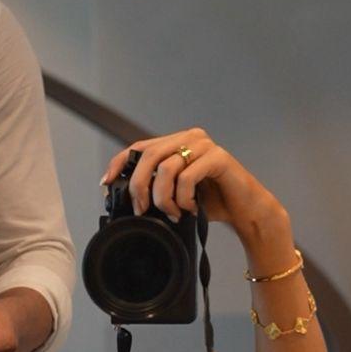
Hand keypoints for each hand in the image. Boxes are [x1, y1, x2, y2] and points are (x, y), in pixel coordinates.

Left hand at [101, 127, 290, 257]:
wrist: (245, 212)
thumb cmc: (210, 203)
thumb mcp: (174, 195)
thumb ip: (153, 187)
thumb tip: (118, 194)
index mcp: (176, 143)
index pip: (139, 147)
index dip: (118, 164)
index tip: (105, 184)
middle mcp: (190, 138)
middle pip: (148, 156)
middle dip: (139, 187)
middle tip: (142, 210)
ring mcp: (204, 145)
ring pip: (165, 168)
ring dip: (164, 198)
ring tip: (173, 213)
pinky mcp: (218, 157)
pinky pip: (187, 177)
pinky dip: (183, 198)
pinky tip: (190, 209)